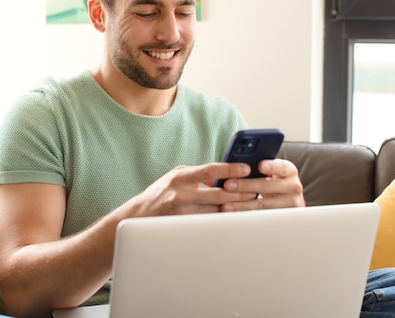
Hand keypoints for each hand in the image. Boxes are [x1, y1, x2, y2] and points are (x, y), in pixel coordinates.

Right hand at [126, 162, 259, 216]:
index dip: (229, 169)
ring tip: (249, 204)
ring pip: (216, 211)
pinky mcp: (184, 226)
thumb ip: (197, 174)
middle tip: (254, 190)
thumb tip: (223, 174)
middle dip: (239, 192)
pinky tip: (234, 217)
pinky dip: (223, 219)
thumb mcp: (176, 177)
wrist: (140, 215)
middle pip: (218, 193)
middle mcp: (181, 194)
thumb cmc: (162, 192)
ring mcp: (183, 212)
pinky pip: (209, 223)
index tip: (245, 168)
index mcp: (181, 177)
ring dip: (234, 208)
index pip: (209, 170)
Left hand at [218, 158, 304, 211]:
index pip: (281, 167)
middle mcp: (293, 186)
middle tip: (228, 185)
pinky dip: (246, 215)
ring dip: (242, 204)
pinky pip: (262, 217)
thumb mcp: (271, 170)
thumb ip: (259, 166)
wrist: (286, 198)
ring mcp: (291, 203)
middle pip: (268, 186)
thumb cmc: (273, 180)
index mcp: (289, 170)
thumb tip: (238, 165)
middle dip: (245, 185)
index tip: (259, 165)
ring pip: (264, 205)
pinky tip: (234, 213)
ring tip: (226, 204)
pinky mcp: (283, 218)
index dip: (271, 166)